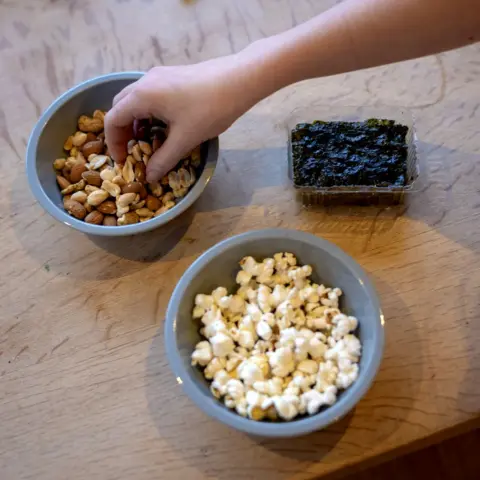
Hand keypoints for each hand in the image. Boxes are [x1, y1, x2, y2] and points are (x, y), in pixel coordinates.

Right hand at [105, 56, 252, 181]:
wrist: (240, 80)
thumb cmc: (210, 109)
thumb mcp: (185, 139)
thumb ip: (163, 159)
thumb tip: (149, 177)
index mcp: (142, 96)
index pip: (112, 120)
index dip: (113, 144)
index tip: (123, 162)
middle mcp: (145, 82)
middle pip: (120, 107)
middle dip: (122, 132)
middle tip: (133, 152)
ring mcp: (159, 76)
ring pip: (135, 100)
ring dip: (136, 122)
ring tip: (149, 142)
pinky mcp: (172, 76)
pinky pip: (150, 95)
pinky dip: (148, 113)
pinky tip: (164, 126)